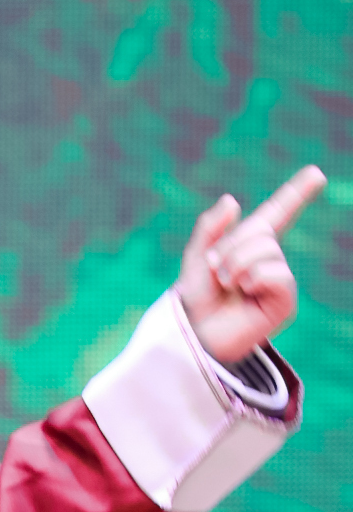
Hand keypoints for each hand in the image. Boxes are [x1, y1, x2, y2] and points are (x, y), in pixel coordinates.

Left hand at [178, 165, 325, 364]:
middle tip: (218, 273)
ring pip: (267, 250)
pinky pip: (276, 273)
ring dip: (238, 264)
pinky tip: (245, 293)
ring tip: (228, 285)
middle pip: (261, 232)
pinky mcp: (285, 301)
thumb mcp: (196, 260)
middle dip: (231, 248)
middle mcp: (269, 260)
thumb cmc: (196, 304)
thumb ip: (208, 228)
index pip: (277, 214)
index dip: (297, 193)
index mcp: (249, 246)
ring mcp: (278, 281)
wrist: (196, 337)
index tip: (316, 174)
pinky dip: (255, 277)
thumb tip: (233, 201)